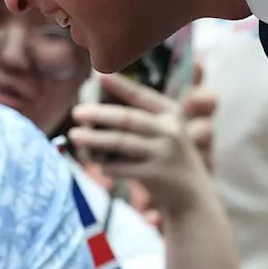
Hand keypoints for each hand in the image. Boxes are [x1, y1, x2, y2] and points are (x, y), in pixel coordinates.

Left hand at [69, 73, 215, 217]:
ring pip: (122, 142)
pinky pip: (124, 168)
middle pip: (128, 118)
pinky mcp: (157, 175)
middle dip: (99, 114)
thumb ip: (140, 118)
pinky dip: (107, 165)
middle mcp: (170, 129)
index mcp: (170, 112)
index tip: (99, 75)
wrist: (192, 193)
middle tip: (77, 112)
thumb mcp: (165, 131)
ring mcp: (164, 153)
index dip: (120, 85)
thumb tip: (97, 107)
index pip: (141, 95)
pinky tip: (95, 163)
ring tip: (75, 135)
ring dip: (95, 139)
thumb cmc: (168, 156)